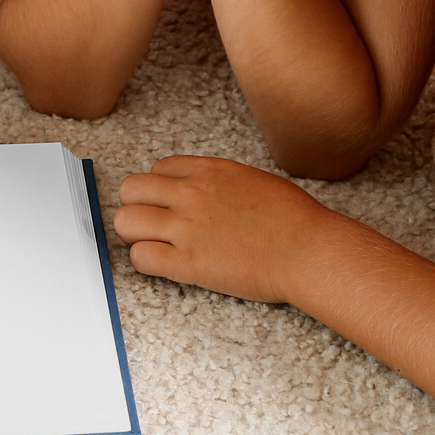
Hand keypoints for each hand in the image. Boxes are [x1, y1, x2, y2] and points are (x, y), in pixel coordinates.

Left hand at [115, 155, 340, 305]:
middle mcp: (190, 194)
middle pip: (130, 190)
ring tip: (158, 246)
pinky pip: (139, 257)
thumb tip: (200, 188)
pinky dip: (146, 262)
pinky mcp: (188, 263)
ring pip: (125, 222)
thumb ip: (218, 180)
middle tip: (157, 226)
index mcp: (208, 170)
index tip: (172, 206)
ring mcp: (186, 228)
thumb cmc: (293, 218)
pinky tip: (167, 265)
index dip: (160, 190)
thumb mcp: (252, 179)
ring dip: (137, 235)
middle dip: (139, 208)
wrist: (309, 250)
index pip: (155, 169)